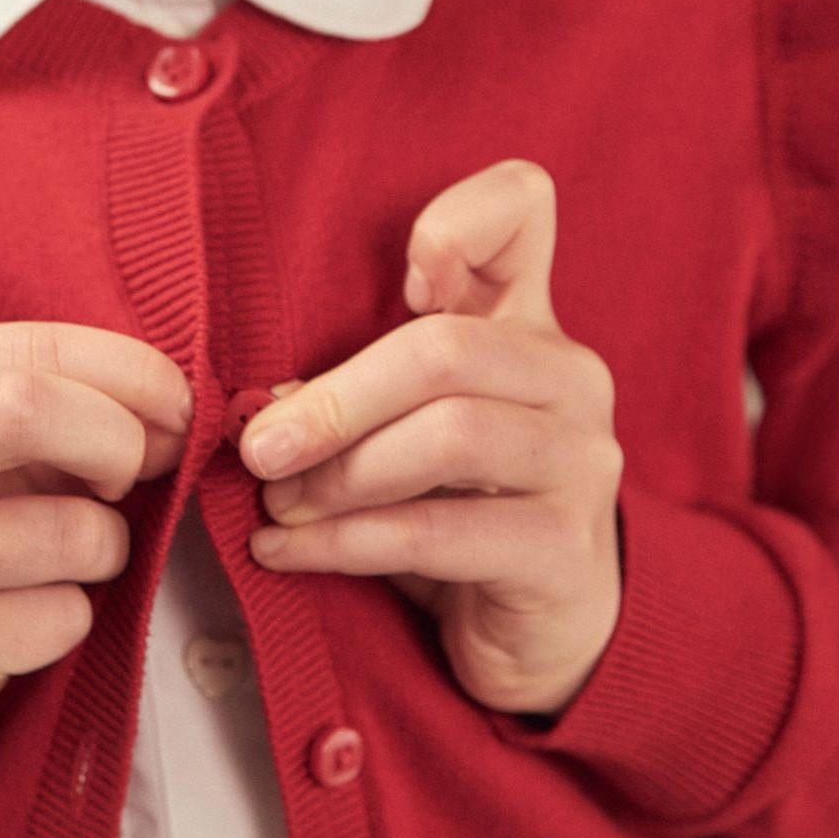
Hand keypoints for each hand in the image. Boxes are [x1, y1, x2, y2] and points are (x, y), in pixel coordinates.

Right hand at [0, 322, 192, 734]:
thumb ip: (67, 392)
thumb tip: (176, 414)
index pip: (34, 349)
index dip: (132, 373)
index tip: (175, 407)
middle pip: (28, 410)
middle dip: (118, 442)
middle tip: (127, 475)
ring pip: (66, 531)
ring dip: (107, 542)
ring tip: (73, 548)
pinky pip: (59, 618)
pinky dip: (76, 612)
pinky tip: (35, 606)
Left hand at [240, 161, 622, 719]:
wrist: (535, 630)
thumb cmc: (456, 506)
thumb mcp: (413, 425)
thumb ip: (360, 383)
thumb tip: (264, 401)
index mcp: (527, 322)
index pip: (523, 207)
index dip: (459, 218)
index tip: (401, 282)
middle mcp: (570, 376)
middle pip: (446, 348)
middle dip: (335, 400)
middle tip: (258, 447)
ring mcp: (580, 461)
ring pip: (448, 437)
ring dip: (338, 475)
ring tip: (276, 502)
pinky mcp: (565, 548)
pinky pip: (438, 532)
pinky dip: (344, 542)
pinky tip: (284, 551)